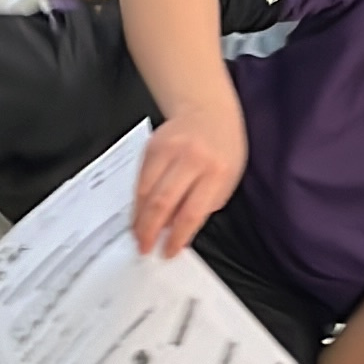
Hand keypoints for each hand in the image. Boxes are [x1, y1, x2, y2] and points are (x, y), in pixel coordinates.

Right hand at [132, 95, 245, 255]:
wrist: (208, 111)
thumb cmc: (222, 149)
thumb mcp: (226, 181)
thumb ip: (203, 207)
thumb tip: (175, 232)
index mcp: (216, 172)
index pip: (191, 213)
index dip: (176, 237)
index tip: (168, 252)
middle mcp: (191, 159)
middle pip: (163, 203)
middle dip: (149, 231)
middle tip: (144, 247)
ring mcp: (169, 150)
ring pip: (146, 192)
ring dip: (139, 218)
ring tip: (138, 234)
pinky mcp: (151, 146)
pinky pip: (139, 179)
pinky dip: (137, 200)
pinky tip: (138, 212)